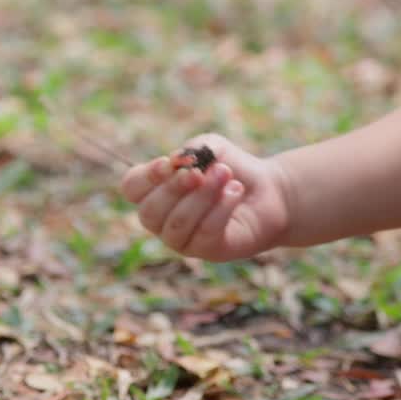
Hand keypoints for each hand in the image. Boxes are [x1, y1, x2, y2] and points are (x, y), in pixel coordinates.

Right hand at [120, 133, 291, 261]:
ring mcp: (183, 240)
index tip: (169, 163)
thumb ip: (191, 151)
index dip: (146, 177)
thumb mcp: (209, 148)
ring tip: (226, 175)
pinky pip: (205, 232)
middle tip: (200, 173)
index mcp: (156, 191)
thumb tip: (176, 163)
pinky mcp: (208, 250)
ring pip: (177, 224)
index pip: (132, 188)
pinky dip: (221, 208)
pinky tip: (235, 191)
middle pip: (149, 211)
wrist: (268, 190)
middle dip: (174, 189)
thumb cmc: (230, 168)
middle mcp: (163, 220)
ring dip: (202, 196)